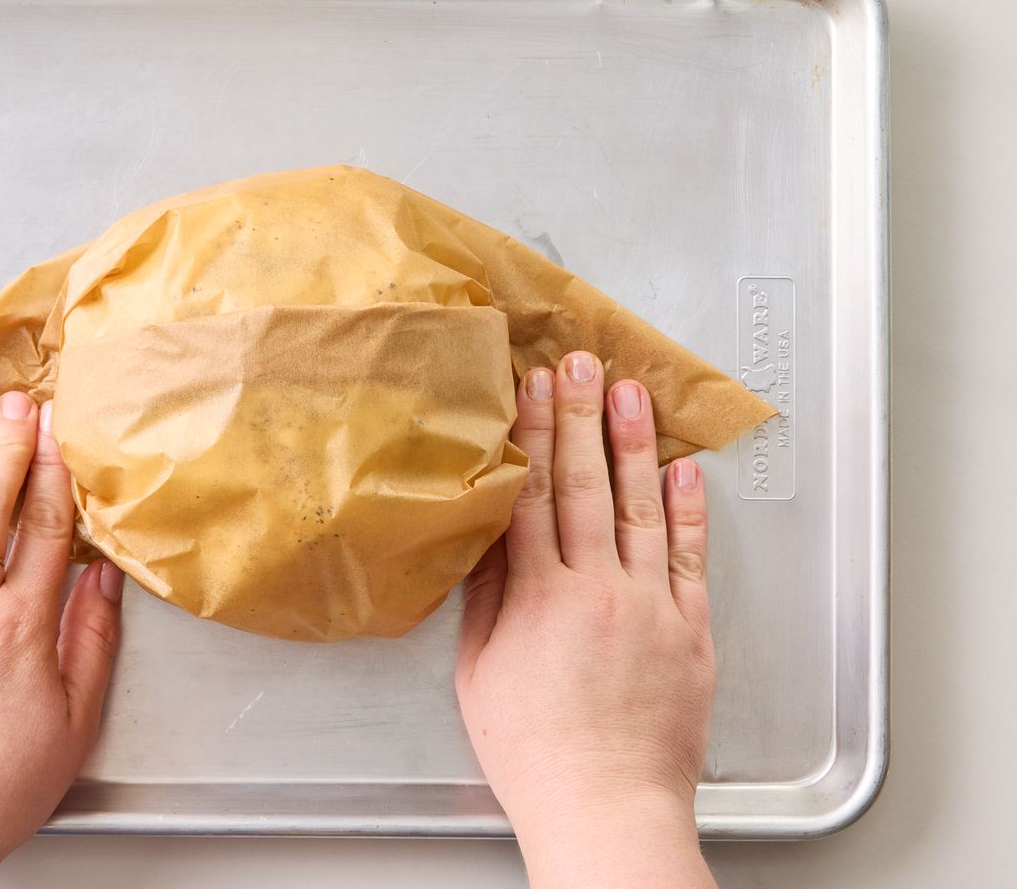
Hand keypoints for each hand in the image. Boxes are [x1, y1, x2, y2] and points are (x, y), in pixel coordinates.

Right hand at [456, 352, 716, 888]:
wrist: (608, 807)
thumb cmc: (536, 753)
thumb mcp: (479, 673)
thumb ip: (486, 600)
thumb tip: (488, 540)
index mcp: (538, 597)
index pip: (531, 493)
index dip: (530, 432)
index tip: (530, 386)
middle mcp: (597, 588)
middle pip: (584, 484)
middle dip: (579, 415)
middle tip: (580, 362)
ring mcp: (650, 605)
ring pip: (642, 507)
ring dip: (634, 443)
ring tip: (631, 392)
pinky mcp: (690, 629)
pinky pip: (690, 557)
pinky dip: (689, 510)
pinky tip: (684, 471)